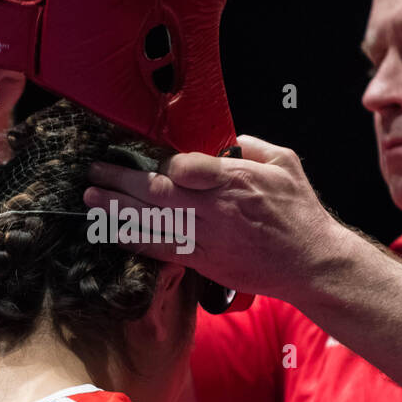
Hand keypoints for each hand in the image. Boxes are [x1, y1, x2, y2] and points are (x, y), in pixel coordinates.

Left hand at [83, 135, 343, 301]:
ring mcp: (207, 237)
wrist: (311, 263)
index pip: (184, 167)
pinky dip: (134, 240)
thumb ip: (253, 145)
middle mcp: (215, 208)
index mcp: (234, 179)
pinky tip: (112, 232)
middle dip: (120, 180)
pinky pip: (161, 249)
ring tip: (90, 199)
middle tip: (94, 172)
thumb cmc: (300, 213)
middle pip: (156, 193)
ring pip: (152, 221)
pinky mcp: (203, 261)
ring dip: (116, 210)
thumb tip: (228, 138)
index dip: (160, 164)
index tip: (145, 159)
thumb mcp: (286, 163)